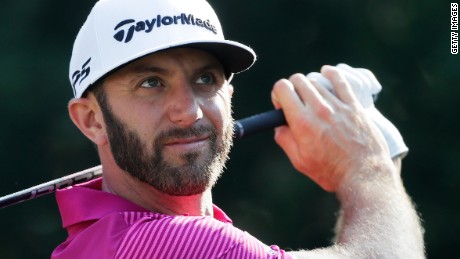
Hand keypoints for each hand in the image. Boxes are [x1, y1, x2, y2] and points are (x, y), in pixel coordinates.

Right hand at [271, 65, 390, 191]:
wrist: (363, 175)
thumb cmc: (330, 171)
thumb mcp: (299, 161)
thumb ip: (285, 140)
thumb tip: (280, 125)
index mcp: (301, 122)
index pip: (282, 88)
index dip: (278, 94)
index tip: (282, 104)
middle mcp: (319, 109)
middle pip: (298, 80)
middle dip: (292, 88)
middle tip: (296, 102)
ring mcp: (338, 105)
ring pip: (317, 80)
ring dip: (310, 87)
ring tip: (313, 99)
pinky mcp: (354, 106)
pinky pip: (341, 80)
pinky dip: (331, 73)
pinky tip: (326, 73)